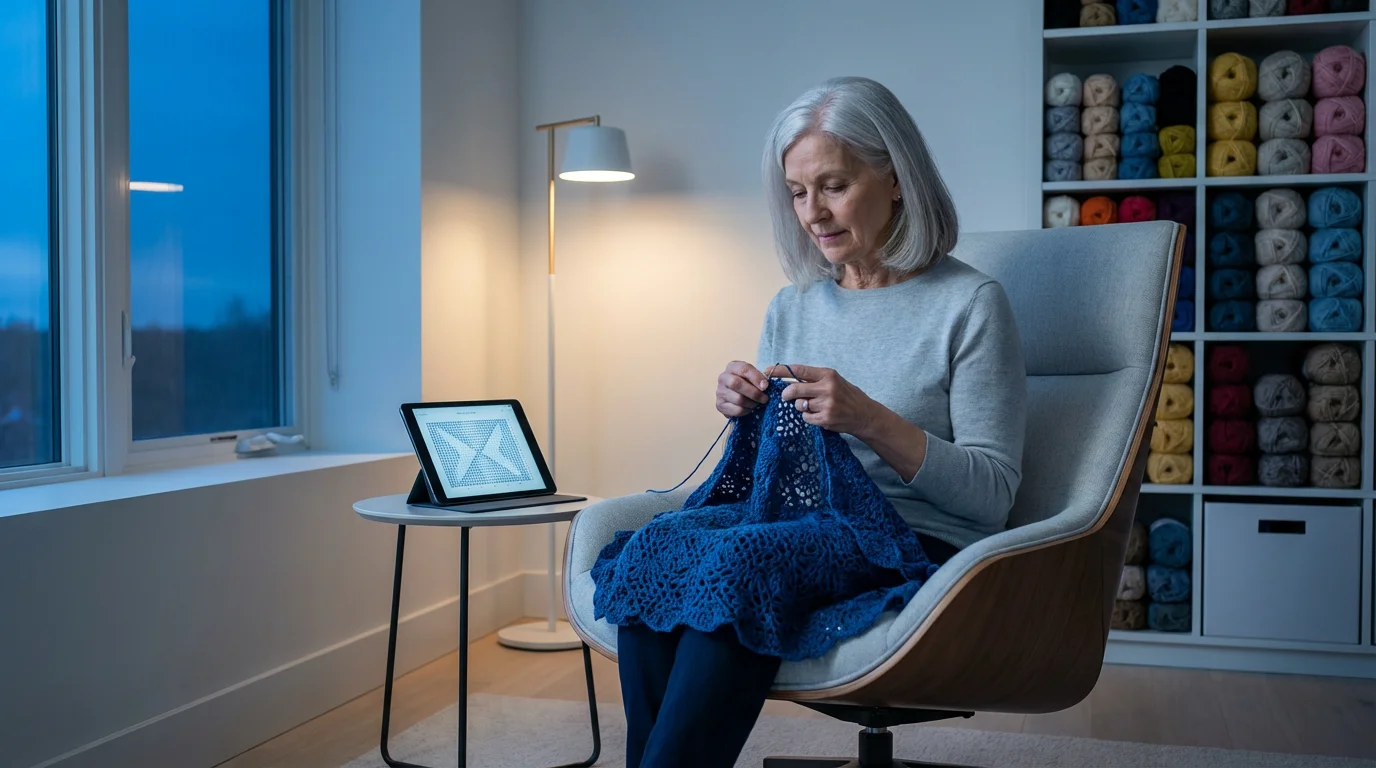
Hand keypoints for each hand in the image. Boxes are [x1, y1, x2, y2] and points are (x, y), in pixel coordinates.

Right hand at [715, 360, 770, 417]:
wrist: (735, 398)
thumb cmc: (748, 384)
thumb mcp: (754, 376)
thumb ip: (762, 376)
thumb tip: (766, 381)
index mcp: (732, 367)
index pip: (744, 369)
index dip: (756, 378)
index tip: (766, 386)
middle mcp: (723, 377)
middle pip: (737, 384)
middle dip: (754, 393)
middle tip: (764, 398)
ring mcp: (720, 392)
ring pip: (738, 399)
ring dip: (752, 403)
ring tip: (757, 403)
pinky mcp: (720, 405)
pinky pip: (737, 410)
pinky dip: (747, 411)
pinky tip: (749, 408)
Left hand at [763, 364, 878, 435]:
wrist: (864, 414)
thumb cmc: (846, 395)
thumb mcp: (833, 381)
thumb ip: (814, 379)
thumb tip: (787, 379)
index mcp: (828, 375)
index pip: (798, 370)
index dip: (780, 371)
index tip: (768, 371)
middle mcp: (827, 388)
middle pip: (794, 389)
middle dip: (786, 394)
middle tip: (785, 397)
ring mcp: (826, 404)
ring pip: (799, 405)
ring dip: (801, 407)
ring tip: (814, 407)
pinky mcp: (825, 419)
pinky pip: (805, 417)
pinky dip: (808, 417)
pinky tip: (819, 416)